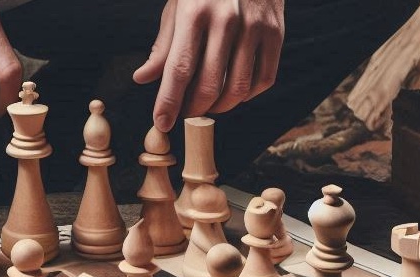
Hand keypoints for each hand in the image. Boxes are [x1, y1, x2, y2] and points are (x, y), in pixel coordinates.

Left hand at [133, 0, 283, 131]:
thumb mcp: (177, 7)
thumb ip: (163, 45)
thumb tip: (143, 78)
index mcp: (194, 12)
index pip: (179, 69)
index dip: (169, 102)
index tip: (162, 123)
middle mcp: (226, 20)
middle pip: (209, 84)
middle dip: (194, 109)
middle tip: (186, 114)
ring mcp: (254, 26)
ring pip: (238, 87)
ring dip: (221, 106)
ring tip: (209, 106)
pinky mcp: (275, 31)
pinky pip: (264, 78)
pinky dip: (248, 95)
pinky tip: (235, 92)